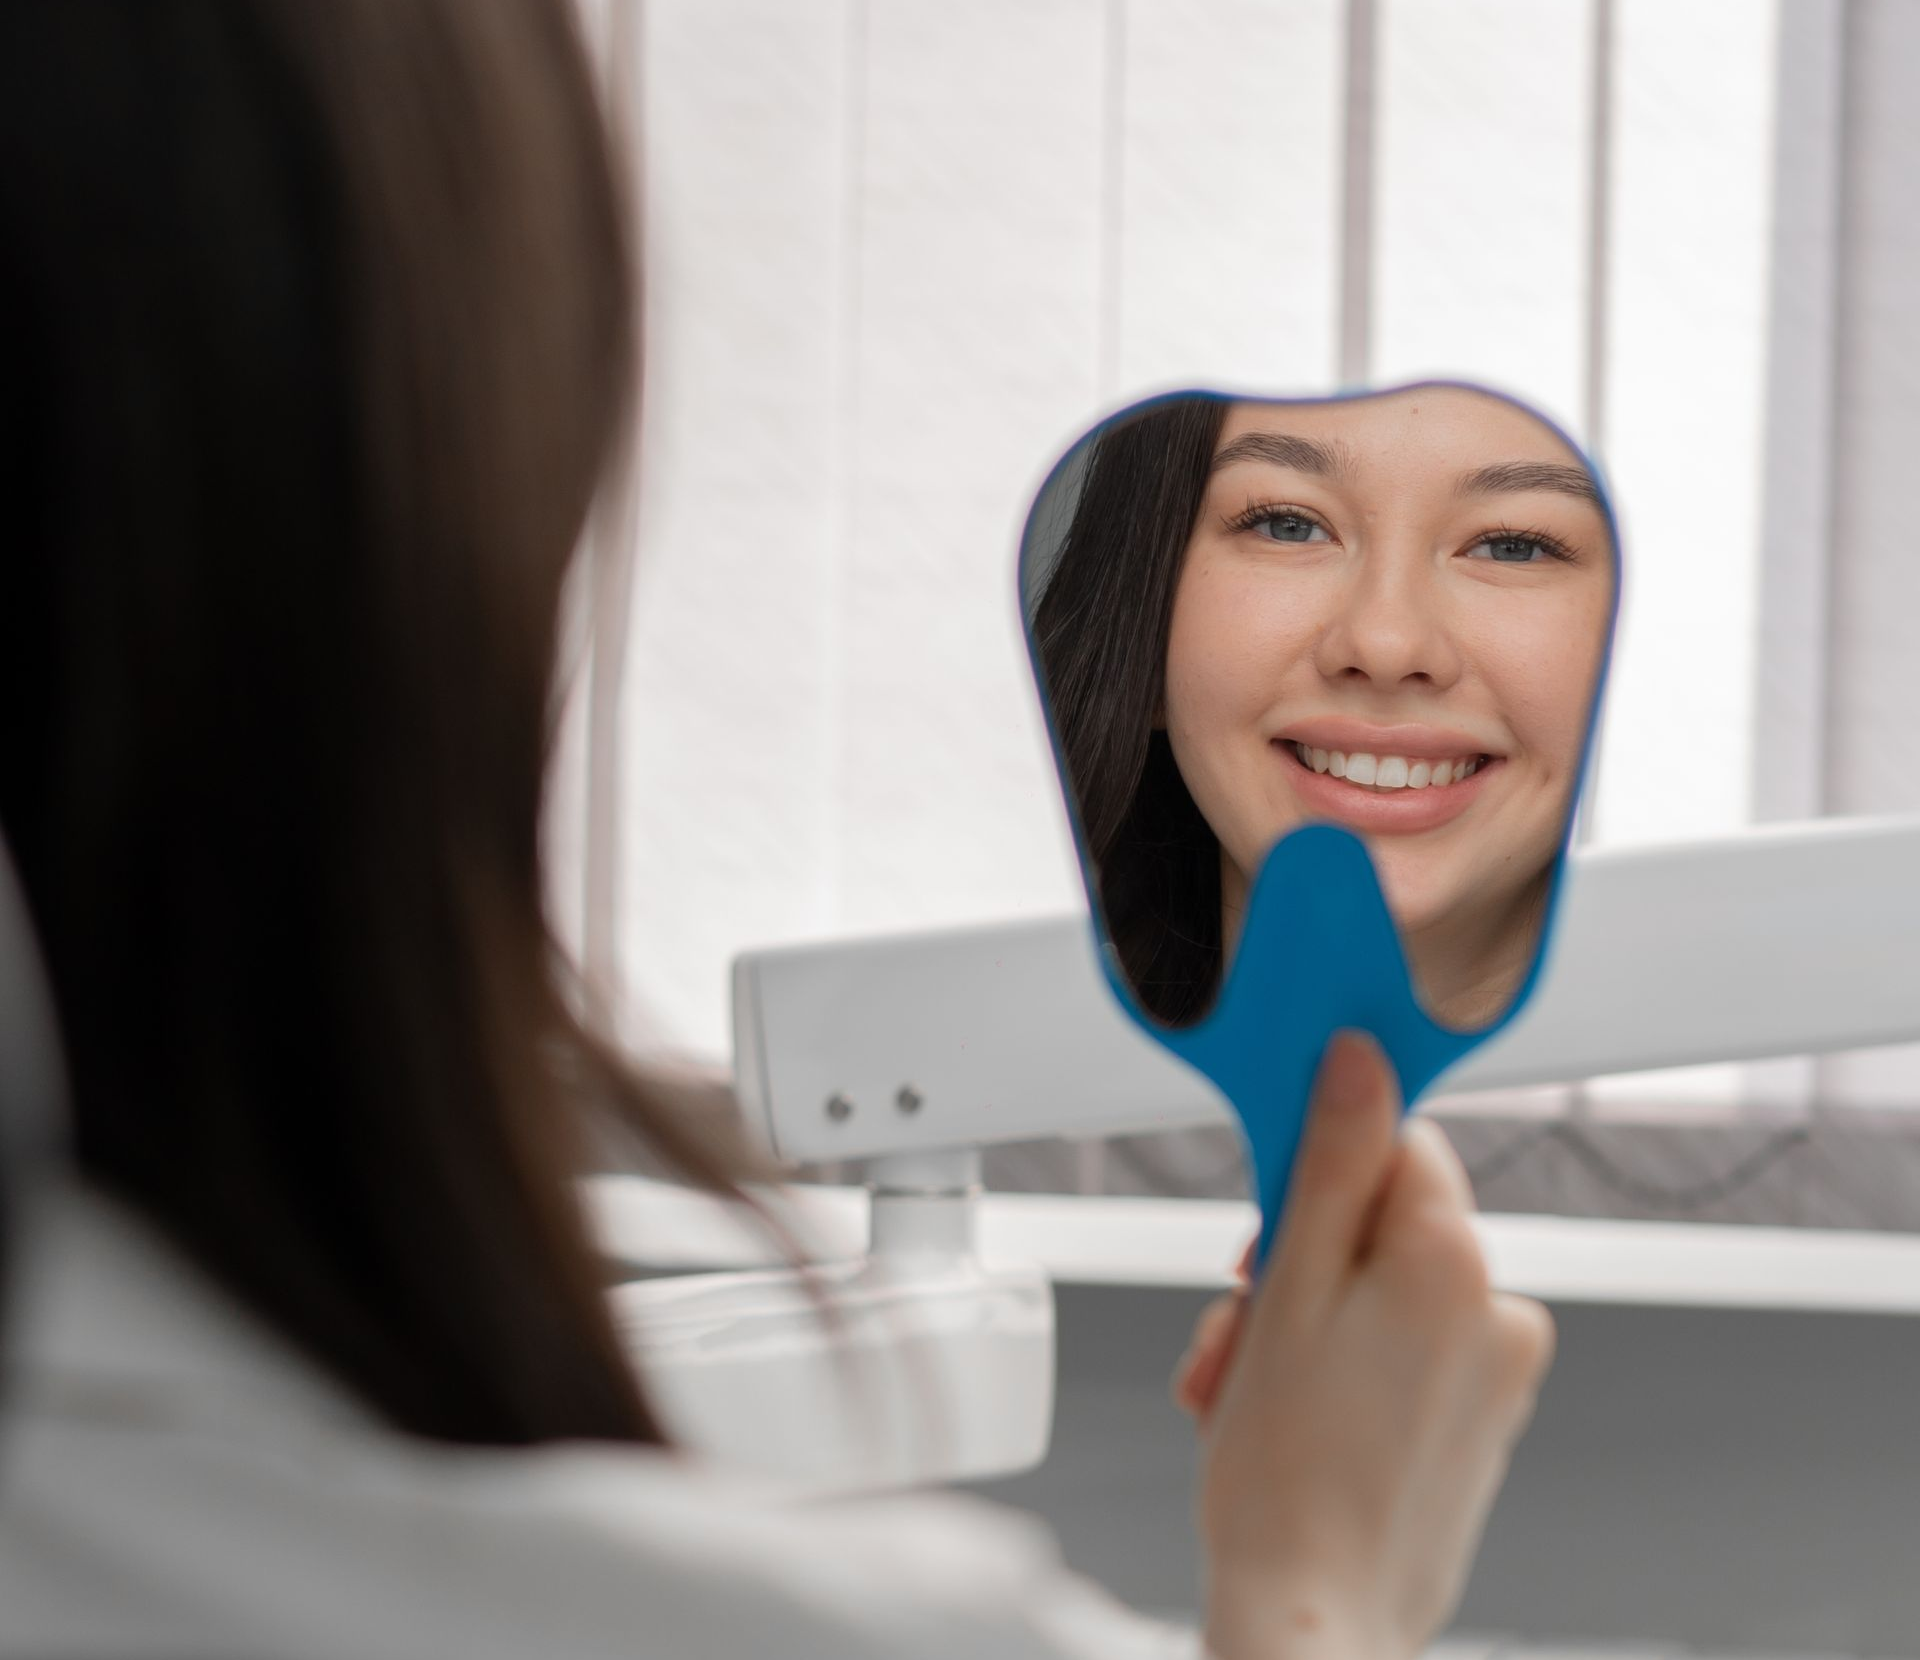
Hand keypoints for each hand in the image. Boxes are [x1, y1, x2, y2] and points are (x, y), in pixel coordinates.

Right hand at [1188, 1032, 1555, 1659]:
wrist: (1317, 1622)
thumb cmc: (1287, 1481)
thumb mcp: (1288, 1292)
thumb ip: (1332, 1161)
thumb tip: (1361, 1058)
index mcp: (1455, 1261)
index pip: (1393, 1140)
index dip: (1313, 1172)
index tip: (1268, 1217)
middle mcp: (1497, 1310)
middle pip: (1379, 1219)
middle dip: (1297, 1258)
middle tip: (1243, 1326)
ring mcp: (1495, 1374)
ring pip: (1378, 1290)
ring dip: (1303, 1319)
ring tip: (1248, 1390)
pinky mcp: (1479, 1423)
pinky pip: (1402, 1352)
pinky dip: (1340, 1366)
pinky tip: (1287, 1415)